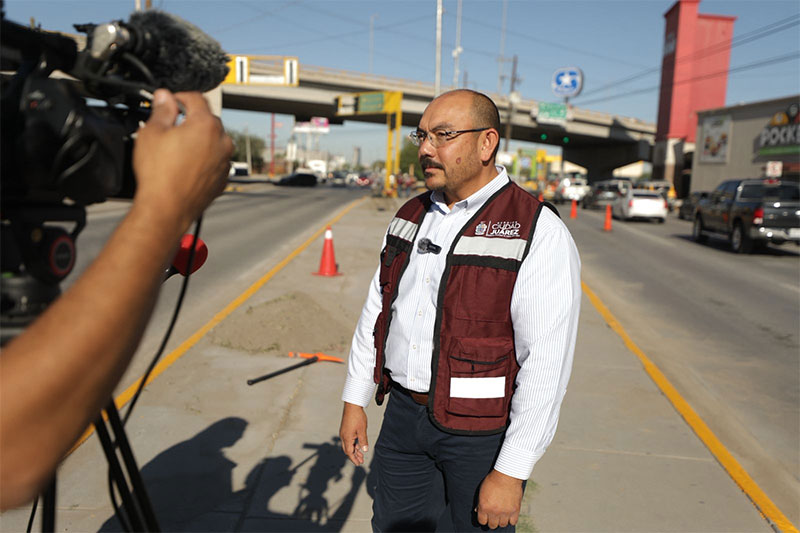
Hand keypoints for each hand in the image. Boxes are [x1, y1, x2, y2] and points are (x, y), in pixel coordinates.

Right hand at [132, 89, 232, 231]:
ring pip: (213, 142)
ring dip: (199, 140)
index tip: (170, 101)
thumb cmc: (160, 175)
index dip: (180, 96)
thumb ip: (162, 110)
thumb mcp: (152, 133)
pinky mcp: (222, 178)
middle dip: (190, 119)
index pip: (196, 98)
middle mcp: (222, 142)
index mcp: (206, 125)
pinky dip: (204, 159)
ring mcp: (225, 162)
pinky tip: (185, 165)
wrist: (167, 209)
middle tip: (170, 126)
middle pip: (207, 120)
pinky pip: (214, 161)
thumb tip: (164, 97)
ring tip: (177, 149)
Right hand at [339, 402, 368, 465]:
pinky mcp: (345, 429)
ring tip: (361, 454)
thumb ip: (363, 441)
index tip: (358, 464)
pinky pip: (348, 440)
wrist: (352, 405)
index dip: (354, 459)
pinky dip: (353, 444)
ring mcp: (344, 432)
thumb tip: (364, 451)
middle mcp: (343, 436)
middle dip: (354, 456)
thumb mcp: (362, 430)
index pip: (349, 452)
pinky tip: (359, 445)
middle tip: (361, 461)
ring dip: (354, 450)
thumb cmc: (357, 417)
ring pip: (348, 444)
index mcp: (347, 438)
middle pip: (348, 450)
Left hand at [476, 470, 522, 528]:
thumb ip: (480, 502)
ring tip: (501, 515)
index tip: (485, 517)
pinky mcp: (515, 510)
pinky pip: (513, 522)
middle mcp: (494, 512)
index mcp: (485, 507)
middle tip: (493, 516)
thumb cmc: (493, 480)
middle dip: (491, 521)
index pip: (482, 521)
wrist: (507, 475)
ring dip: (501, 521)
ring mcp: (505, 512)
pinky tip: (509, 514)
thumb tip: (477, 511)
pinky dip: (511, 520)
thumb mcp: (482, 491)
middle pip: (492, 525)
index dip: (483, 519)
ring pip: (502, 525)